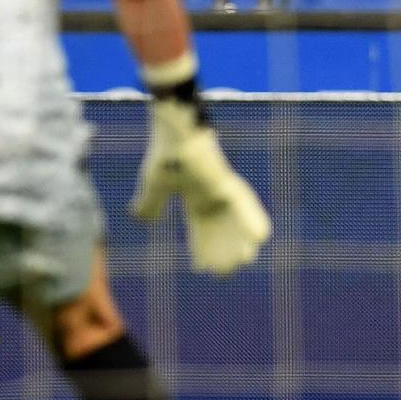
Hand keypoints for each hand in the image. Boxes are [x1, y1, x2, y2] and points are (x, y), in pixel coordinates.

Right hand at [130, 96, 270, 274]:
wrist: (173, 127)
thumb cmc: (164, 150)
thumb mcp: (154, 184)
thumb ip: (149, 203)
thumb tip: (139, 220)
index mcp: (195, 197)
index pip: (201, 229)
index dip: (201, 247)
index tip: (202, 268)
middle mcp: (212, 195)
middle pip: (220, 229)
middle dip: (221, 250)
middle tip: (224, 272)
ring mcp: (223, 188)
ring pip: (235, 221)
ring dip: (240, 240)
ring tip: (245, 260)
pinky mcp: (227, 181)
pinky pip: (244, 205)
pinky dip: (252, 221)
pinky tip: (261, 238)